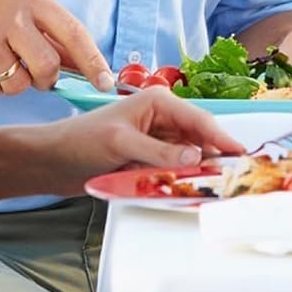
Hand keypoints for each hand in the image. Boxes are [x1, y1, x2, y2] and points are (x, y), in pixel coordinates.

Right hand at [0, 0, 111, 99]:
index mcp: (36, 1)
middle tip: (39, 71)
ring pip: (17, 84)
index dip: (93, 62)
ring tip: (5, 61)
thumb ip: (53, 34)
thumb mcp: (31, 5)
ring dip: (16, 82)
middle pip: (46, 67)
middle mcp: (12, 18)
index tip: (106, 84)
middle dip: (48, 78)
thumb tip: (79, 68)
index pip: (74, 35)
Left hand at [40, 86, 243, 195]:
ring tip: (214, 186)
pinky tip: (187, 189)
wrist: (50, 161)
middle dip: (212, 156)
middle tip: (232, 176)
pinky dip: (180, 178)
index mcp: (158, 102)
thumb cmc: (81, 142)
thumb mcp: (120, 144)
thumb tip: (195, 157)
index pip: (199, 119)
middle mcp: (162, 119)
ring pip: (187, 156)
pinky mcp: (148, 159)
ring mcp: (156, 140)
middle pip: (197, 138)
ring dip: (196, 170)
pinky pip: (173, 169)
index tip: (241, 153)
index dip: (221, 137)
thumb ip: (159, 152)